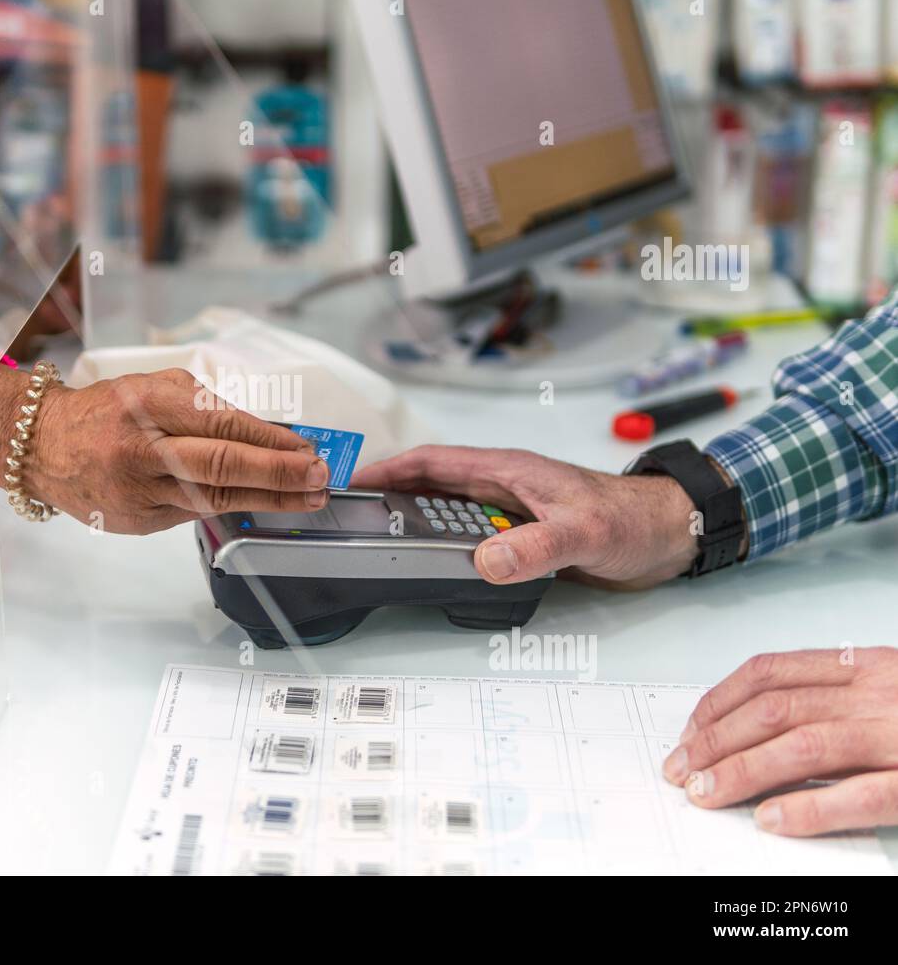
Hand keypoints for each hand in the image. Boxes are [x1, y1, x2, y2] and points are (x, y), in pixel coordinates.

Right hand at [0, 366, 329, 534]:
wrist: (43, 447)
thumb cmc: (107, 412)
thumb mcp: (154, 389)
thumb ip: (206, 408)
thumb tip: (267, 434)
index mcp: (150, 405)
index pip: (223, 425)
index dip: (271, 441)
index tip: (306, 447)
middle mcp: (142, 450)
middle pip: (222, 466)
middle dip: (279, 473)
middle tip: (318, 477)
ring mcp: (140, 492)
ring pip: (214, 499)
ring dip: (269, 501)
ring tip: (308, 498)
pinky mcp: (139, 522)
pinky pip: (194, 514)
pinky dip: (233, 509)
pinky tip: (262, 504)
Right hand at [351, 445, 703, 587]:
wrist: (670, 534)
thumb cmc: (633, 518)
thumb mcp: (581, 532)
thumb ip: (534, 547)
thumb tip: (485, 560)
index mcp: (509, 469)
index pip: (434, 461)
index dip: (391, 468)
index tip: (355, 481)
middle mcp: (505, 486)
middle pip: (433, 487)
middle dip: (393, 497)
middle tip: (358, 520)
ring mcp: (514, 511)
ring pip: (451, 513)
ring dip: (421, 524)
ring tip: (388, 543)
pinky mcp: (526, 536)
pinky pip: (475, 538)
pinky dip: (450, 547)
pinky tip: (444, 566)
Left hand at [662, 647, 897, 834]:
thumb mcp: (886, 689)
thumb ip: (830, 697)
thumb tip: (751, 726)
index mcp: (866, 667)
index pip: (770, 673)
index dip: (718, 703)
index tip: (688, 732)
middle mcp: (877, 695)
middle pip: (775, 710)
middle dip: (716, 740)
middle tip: (682, 768)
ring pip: (804, 746)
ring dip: (744, 771)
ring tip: (706, 792)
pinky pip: (861, 796)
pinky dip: (810, 808)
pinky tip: (771, 818)